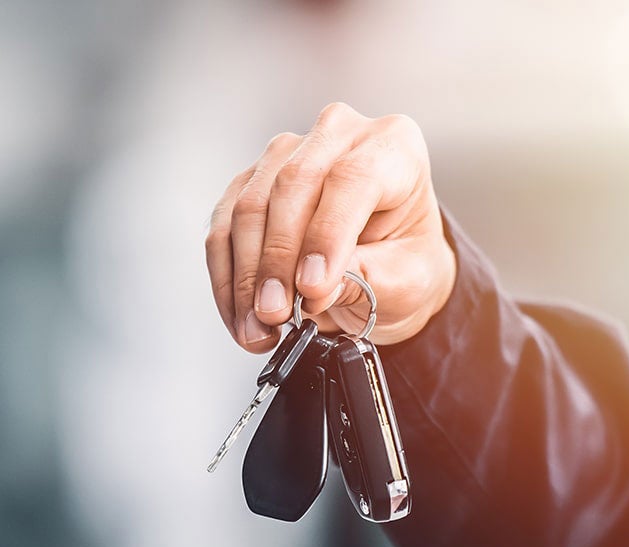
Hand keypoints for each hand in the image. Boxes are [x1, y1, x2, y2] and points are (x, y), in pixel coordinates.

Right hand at [205, 102, 455, 353]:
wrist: (385, 271)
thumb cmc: (404, 265)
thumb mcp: (405, 281)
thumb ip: (366, 279)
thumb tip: (313, 289)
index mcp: (394, 147)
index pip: (352, 178)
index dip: (327, 235)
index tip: (313, 287)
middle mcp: (337, 137)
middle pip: (291, 186)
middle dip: (277, 261)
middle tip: (276, 313)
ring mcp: (286, 156)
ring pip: (248, 209)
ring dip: (246, 278)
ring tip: (258, 327)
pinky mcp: (249, 185)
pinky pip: (223, 232)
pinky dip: (228, 281)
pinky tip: (241, 317)